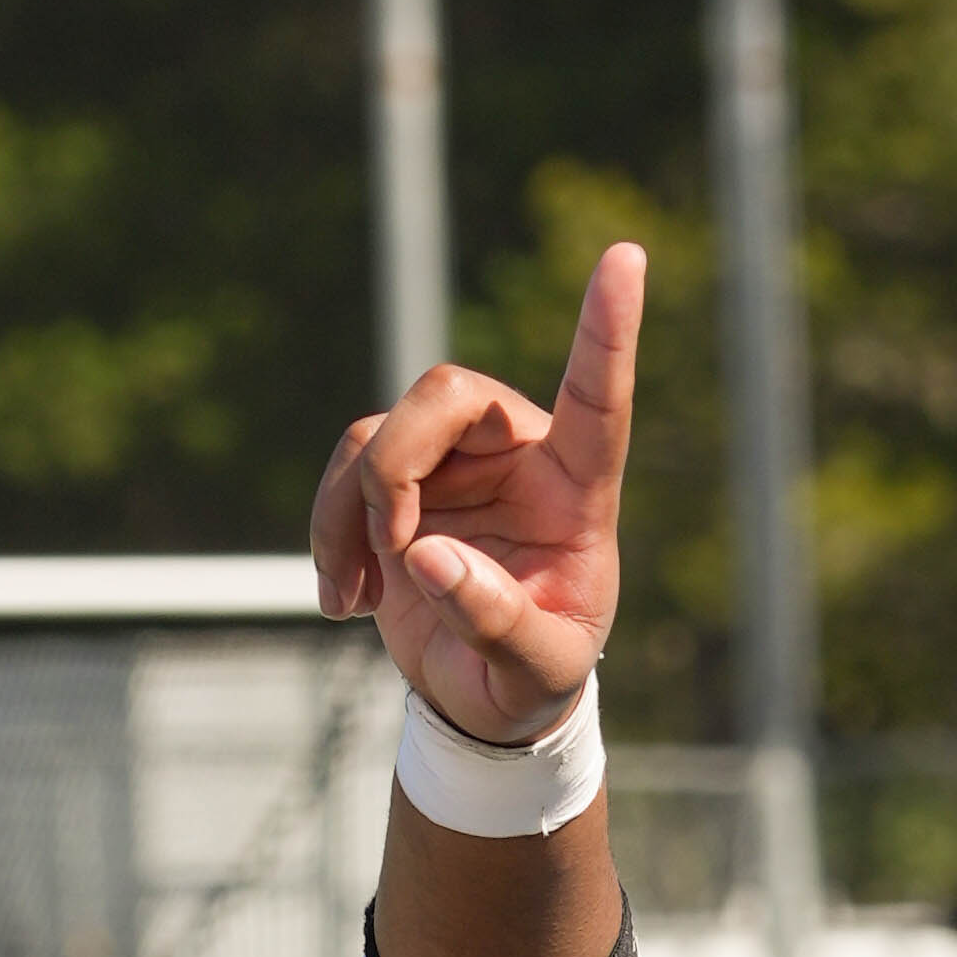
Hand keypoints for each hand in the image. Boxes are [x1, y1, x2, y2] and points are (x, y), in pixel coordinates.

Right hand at [311, 242, 643, 747]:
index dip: (607, 331)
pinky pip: (347, 466)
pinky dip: (329, 528)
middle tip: (392, 546)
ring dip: (352, 510)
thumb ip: (493, 621)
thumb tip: (428, 556)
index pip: (599, 401)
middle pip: (447, 394)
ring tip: (356, 599)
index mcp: (578, 493)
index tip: (627, 256)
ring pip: (381, 430)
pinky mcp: (403, 479)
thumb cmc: (532, 683)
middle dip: (399, 462)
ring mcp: (456, 462)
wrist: (484, 700)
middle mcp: (520, 456)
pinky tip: (344, 599)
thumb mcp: (533, 675)